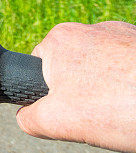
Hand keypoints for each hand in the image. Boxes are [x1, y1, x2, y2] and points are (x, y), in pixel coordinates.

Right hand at [17, 21, 135, 152]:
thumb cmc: (122, 106)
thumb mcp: (58, 122)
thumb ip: (29, 118)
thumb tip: (26, 117)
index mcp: (59, 40)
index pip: (38, 68)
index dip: (50, 96)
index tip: (71, 112)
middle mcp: (89, 30)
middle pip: (73, 70)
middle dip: (83, 95)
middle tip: (99, 116)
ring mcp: (123, 35)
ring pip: (105, 71)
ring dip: (112, 92)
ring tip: (125, 112)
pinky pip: (130, 70)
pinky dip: (133, 87)